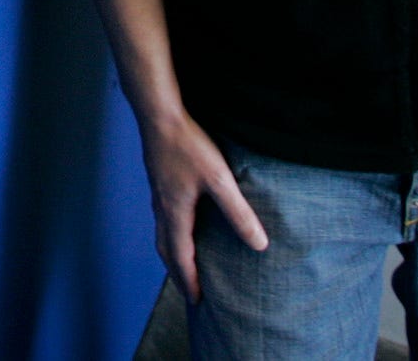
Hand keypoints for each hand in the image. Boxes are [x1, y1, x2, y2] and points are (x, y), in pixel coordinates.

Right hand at [140, 109, 268, 302]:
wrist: (159, 116)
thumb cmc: (188, 146)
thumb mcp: (220, 180)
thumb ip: (239, 213)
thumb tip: (259, 244)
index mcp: (175, 213)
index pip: (181, 257)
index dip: (190, 280)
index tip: (197, 300)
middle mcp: (162, 208)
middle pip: (166, 250)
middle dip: (177, 273)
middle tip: (188, 291)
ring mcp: (158, 194)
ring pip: (162, 234)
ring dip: (172, 254)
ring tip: (184, 264)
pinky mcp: (159, 181)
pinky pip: (162, 219)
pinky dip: (171, 235)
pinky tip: (181, 225)